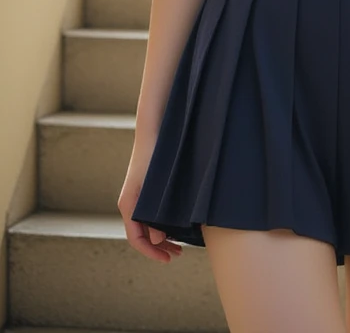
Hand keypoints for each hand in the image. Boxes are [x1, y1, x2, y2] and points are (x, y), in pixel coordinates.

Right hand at [118, 142, 183, 262]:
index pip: (136, 239)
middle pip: (142, 235)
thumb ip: (157, 215)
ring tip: (180, 245)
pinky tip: (177, 225)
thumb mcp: (157, 190)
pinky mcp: (145, 191)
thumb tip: (158, 240)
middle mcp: (130, 204)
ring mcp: (137, 198)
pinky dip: (161, 224)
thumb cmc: (156, 157)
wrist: (153, 132)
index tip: (168, 259)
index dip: (151, 253)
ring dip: (161, 238)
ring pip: (146, 226)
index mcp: (128, 205)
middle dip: (159, 248)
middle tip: (179, 254)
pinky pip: (150, 215)